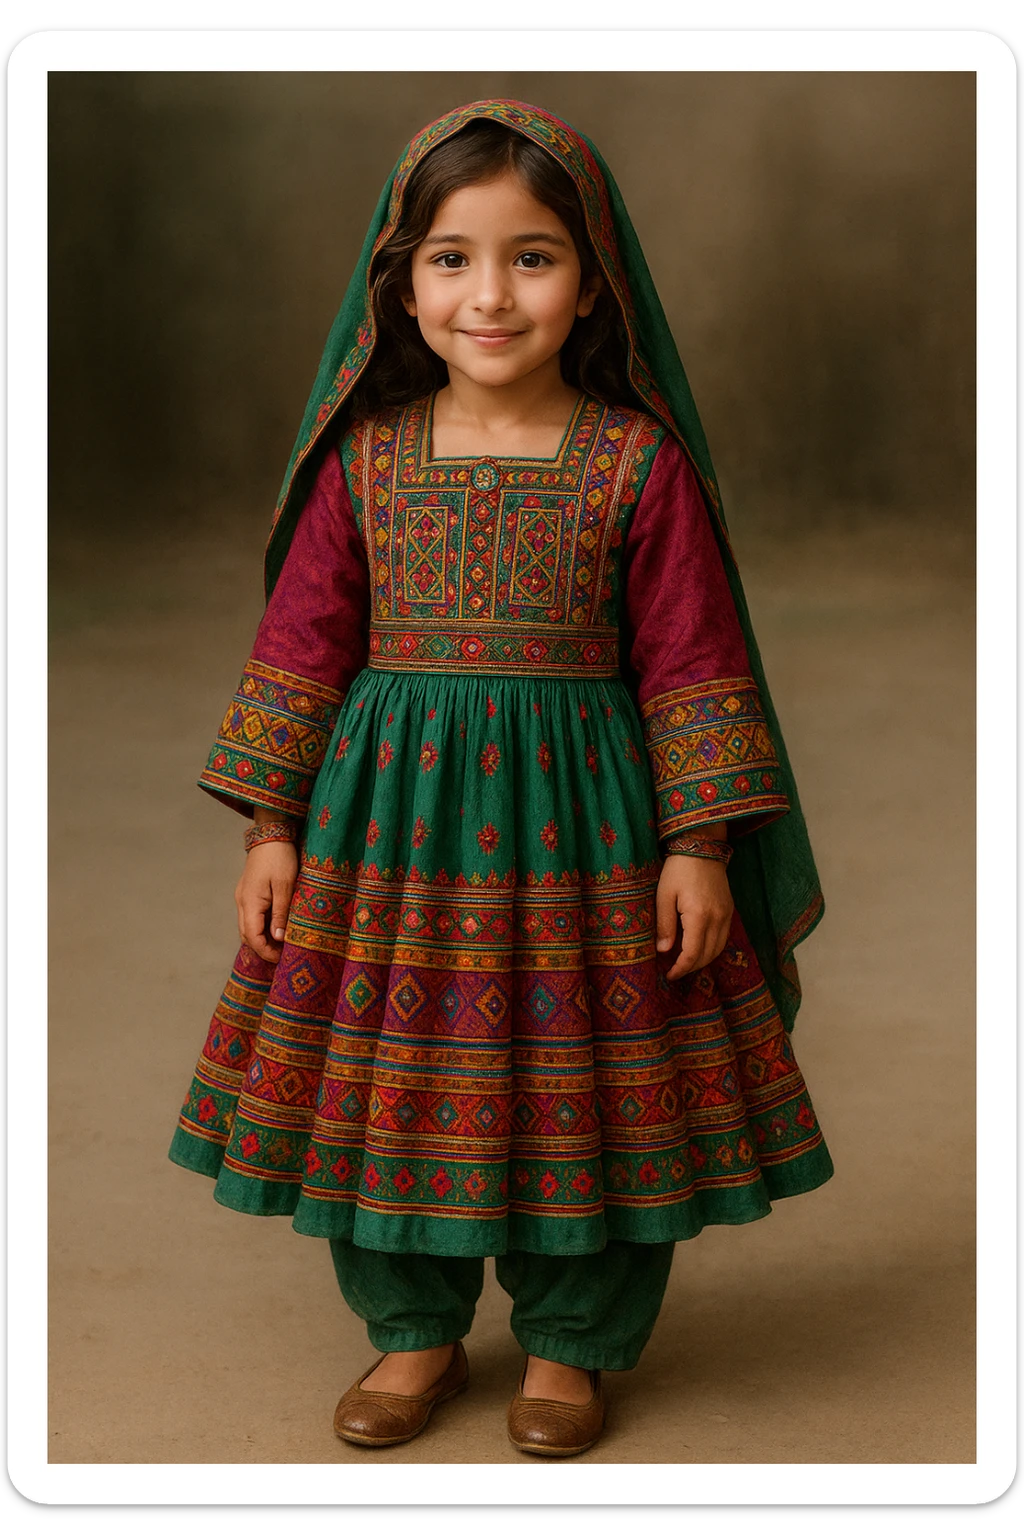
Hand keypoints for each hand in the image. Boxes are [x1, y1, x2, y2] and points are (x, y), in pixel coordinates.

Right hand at [234, 840, 298, 963]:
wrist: (271, 832)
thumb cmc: (280, 857)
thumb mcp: (285, 886)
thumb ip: (281, 913)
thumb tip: (278, 938)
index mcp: (250, 902)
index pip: (252, 937)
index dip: (266, 952)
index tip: (282, 959)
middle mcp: (242, 901)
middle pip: (247, 935)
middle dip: (262, 948)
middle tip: (283, 956)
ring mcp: (243, 896)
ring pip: (248, 926)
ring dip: (262, 938)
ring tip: (282, 944)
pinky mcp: (249, 891)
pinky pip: (252, 915)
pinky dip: (261, 926)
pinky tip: (276, 927)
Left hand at [655, 855, 733, 979]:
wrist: (702, 846)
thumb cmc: (678, 869)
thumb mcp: (664, 895)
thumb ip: (665, 925)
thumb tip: (663, 951)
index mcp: (699, 916)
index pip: (692, 954)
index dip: (681, 969)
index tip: (669, 975)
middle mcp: (717, 918)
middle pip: (707, 955)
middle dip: (691, 968)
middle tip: (675, 971)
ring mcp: (726, 914)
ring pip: (718, 949)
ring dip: (703, 960)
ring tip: (685, 963)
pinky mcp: (729, 909)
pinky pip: (723, 937)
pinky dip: (712, 948)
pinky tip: (699, 947)